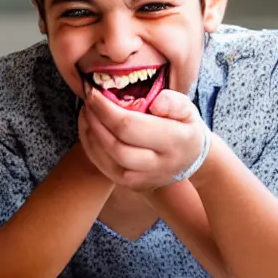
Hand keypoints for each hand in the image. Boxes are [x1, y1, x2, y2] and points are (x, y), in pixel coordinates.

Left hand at [77, 86, 206, 191]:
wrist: (191, 160)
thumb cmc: (186, 127)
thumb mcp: (188, 109)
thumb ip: (174, 102)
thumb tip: (155, 102)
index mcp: (175, 140)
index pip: (131, 126)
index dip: (108, 110)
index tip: (96, 92)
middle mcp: (159, 164)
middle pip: (116, 146)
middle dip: (96, 121)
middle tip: (88, 99)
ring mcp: (144, 179)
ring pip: (108, 160)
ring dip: (90, 135)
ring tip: (86, 112)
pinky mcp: (132, 185)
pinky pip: (105, 169)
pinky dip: (92, 149)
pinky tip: (88, 130)